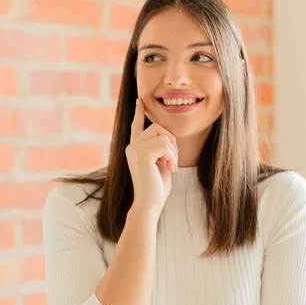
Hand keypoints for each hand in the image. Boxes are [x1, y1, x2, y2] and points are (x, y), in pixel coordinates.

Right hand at [125, 98, 178, 216]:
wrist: (149, 203)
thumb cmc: (156, 188)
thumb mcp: (161, 164)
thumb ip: (160, 150)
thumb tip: (167, 138)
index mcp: (135, 148)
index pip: (136, 126)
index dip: (139, 112)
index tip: (140, 100)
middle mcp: (132, 146)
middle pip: (158, 127)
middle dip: (171, 142)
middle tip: (172, 161)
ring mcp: (134, 149)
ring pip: (163, 135)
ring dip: (173, 152)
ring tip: (171, 166)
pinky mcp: (141, 153)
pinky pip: (165, 145)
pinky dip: (172, 156)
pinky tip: (170, 168)